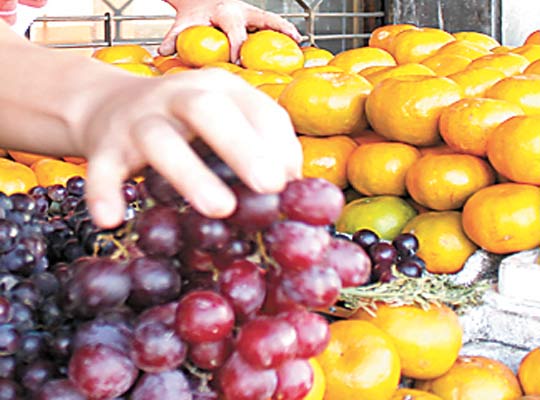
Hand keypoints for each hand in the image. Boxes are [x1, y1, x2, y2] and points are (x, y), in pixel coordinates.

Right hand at [78, 69, 301, 228]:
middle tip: (270, 187)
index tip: (293, 183)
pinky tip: (112, 219)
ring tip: (219, 209)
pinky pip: (101, 169)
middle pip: (208, 112)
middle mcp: (179, 96)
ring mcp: (139, 119)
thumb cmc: (185, 122)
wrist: (110, 103)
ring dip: (189, 174)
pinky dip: (104, 193)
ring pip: (159, 141)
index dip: (280, 145)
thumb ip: (258, 143)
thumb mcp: (226, 120)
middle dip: (242, 147)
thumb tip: (294, 186)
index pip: (258, 108)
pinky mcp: (105, 145)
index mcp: (220, 88)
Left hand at [159, 0, 301, 60]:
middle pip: (261, 21)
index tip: (239, 63)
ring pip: (272, 20)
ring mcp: (250, 13)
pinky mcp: (256, 18)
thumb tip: (163, 52)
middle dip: (273, 34)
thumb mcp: (183, 23)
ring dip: (286, 31)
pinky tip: (298, 45)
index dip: (238, 49)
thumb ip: (174, 38)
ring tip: (299, 43)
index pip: (235, 34)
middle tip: (283, 50)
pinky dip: (285, 32)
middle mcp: (241, 10)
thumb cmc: (194, 13)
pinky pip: (273, 24)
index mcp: (224, 12)